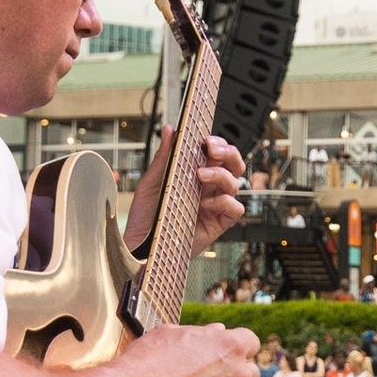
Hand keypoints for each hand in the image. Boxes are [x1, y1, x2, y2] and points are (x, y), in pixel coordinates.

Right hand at [122, 322, 259, 376]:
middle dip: (236, 371)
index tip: (225, 349)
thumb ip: (201, 333)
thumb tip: (214, 332)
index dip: (237, 345)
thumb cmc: (146, 364)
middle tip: (212, 371)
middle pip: (250, 372)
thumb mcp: (171, 333)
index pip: (251, 342)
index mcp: (229, 346)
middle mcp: (236, 375)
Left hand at [125, 127, 244, 257]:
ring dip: (220, 174)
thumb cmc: (146, 217)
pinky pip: (235, 209)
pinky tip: (206, 203)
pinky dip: (225, 202)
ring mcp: (214, 205)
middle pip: (233, 164)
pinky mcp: (218, 224)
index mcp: (194, 175)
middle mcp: (208, 188)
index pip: (215, 153)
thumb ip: (163, 157)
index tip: (206, 139)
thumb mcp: (151, 182)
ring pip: (235, 183)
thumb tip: (170, 130)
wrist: (140, 246)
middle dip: (228, 152)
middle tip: (212, 149)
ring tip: (200, 175)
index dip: (216, 143)